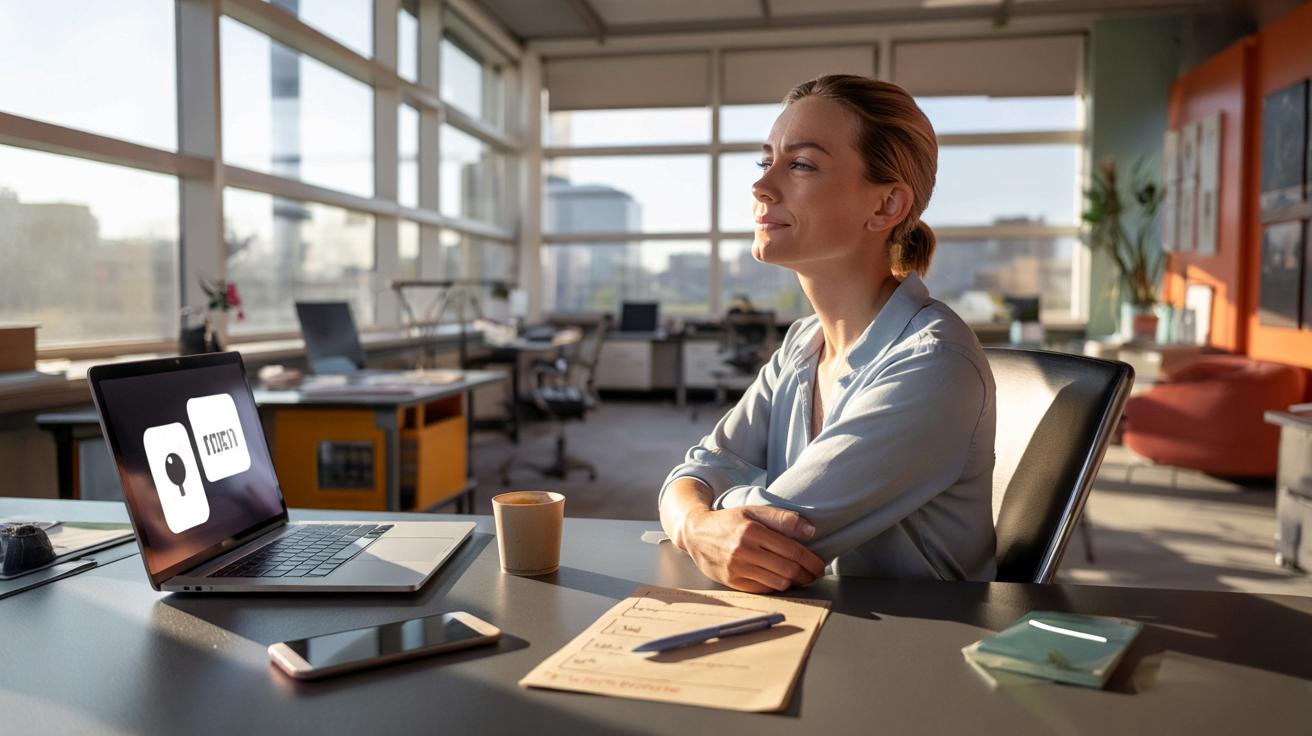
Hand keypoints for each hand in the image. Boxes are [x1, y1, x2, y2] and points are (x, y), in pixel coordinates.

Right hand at [676, 506, 825, 593]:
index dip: (811, 561)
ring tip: (799, 577)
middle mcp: (744, 551)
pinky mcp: (732, 582)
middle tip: (813, 574)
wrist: (695, 533)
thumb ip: (782, 518)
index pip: (792, 550)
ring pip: (778, 583)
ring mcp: (737, 568)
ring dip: (793, 582)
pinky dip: (775, 586)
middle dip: (806, 574)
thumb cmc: (728, 521)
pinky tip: (780, 579)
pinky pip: (763, 589)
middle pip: (788, 570)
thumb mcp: (754, 510)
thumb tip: (810, 531)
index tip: (820, 565)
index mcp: (752, 530)